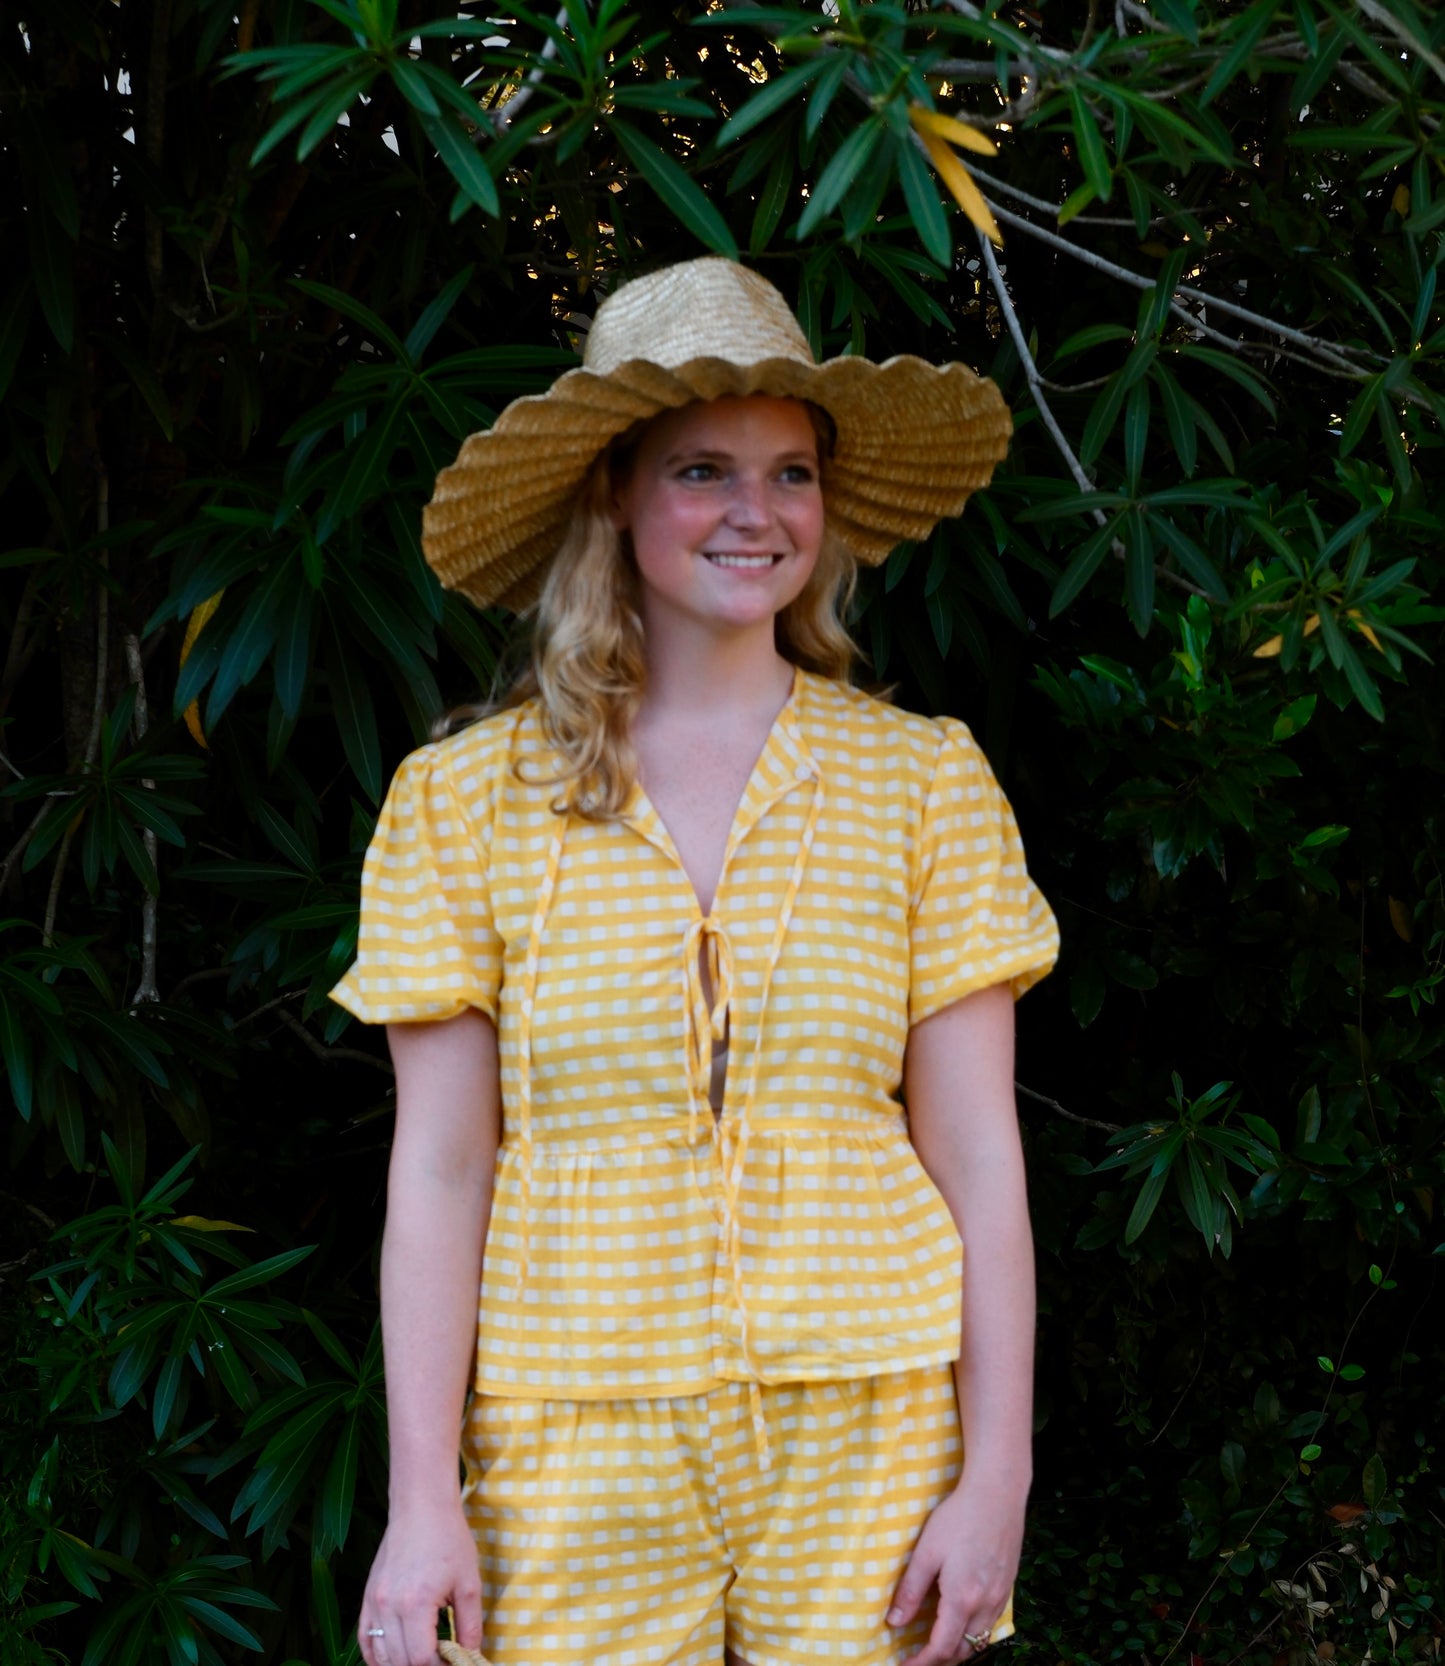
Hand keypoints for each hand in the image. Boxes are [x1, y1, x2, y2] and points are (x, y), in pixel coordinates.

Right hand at [359, 1500, 483, 1665]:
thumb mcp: (469, 1583)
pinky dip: (376, 1657)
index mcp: (416, 1604)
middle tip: (441, 1661)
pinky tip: (392, 1661)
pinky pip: (364, 1639)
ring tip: (422, 1659)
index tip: (454, 1663)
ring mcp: (373, 1602)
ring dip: (400, 1665)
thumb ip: (470, 1626)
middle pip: (400, 1662)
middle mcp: (389, 1607)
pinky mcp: (368, 1597)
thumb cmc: (449, 1539)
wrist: (422, 1506)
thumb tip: (471, 1656)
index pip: (422, 1660)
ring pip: (380, 1656)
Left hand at [886, 1477, 1025, 1665]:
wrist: (998, 1492)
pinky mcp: (1008, 1585)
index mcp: (963, 1599)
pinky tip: (962, 1617)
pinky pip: (991, 1623)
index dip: (921, 1663)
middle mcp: (986, 1605)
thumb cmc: (958, 1517)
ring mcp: (1001, 1597)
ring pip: (980, 1639)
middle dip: (940, 1659)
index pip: (941, 1648)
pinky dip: (974, 1631)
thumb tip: (894, 1622)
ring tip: (937, 1640)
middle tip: (917, 1654)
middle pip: (964, 1650)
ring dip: (959, 1647)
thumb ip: (911, 1590)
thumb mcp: (926, 1551)